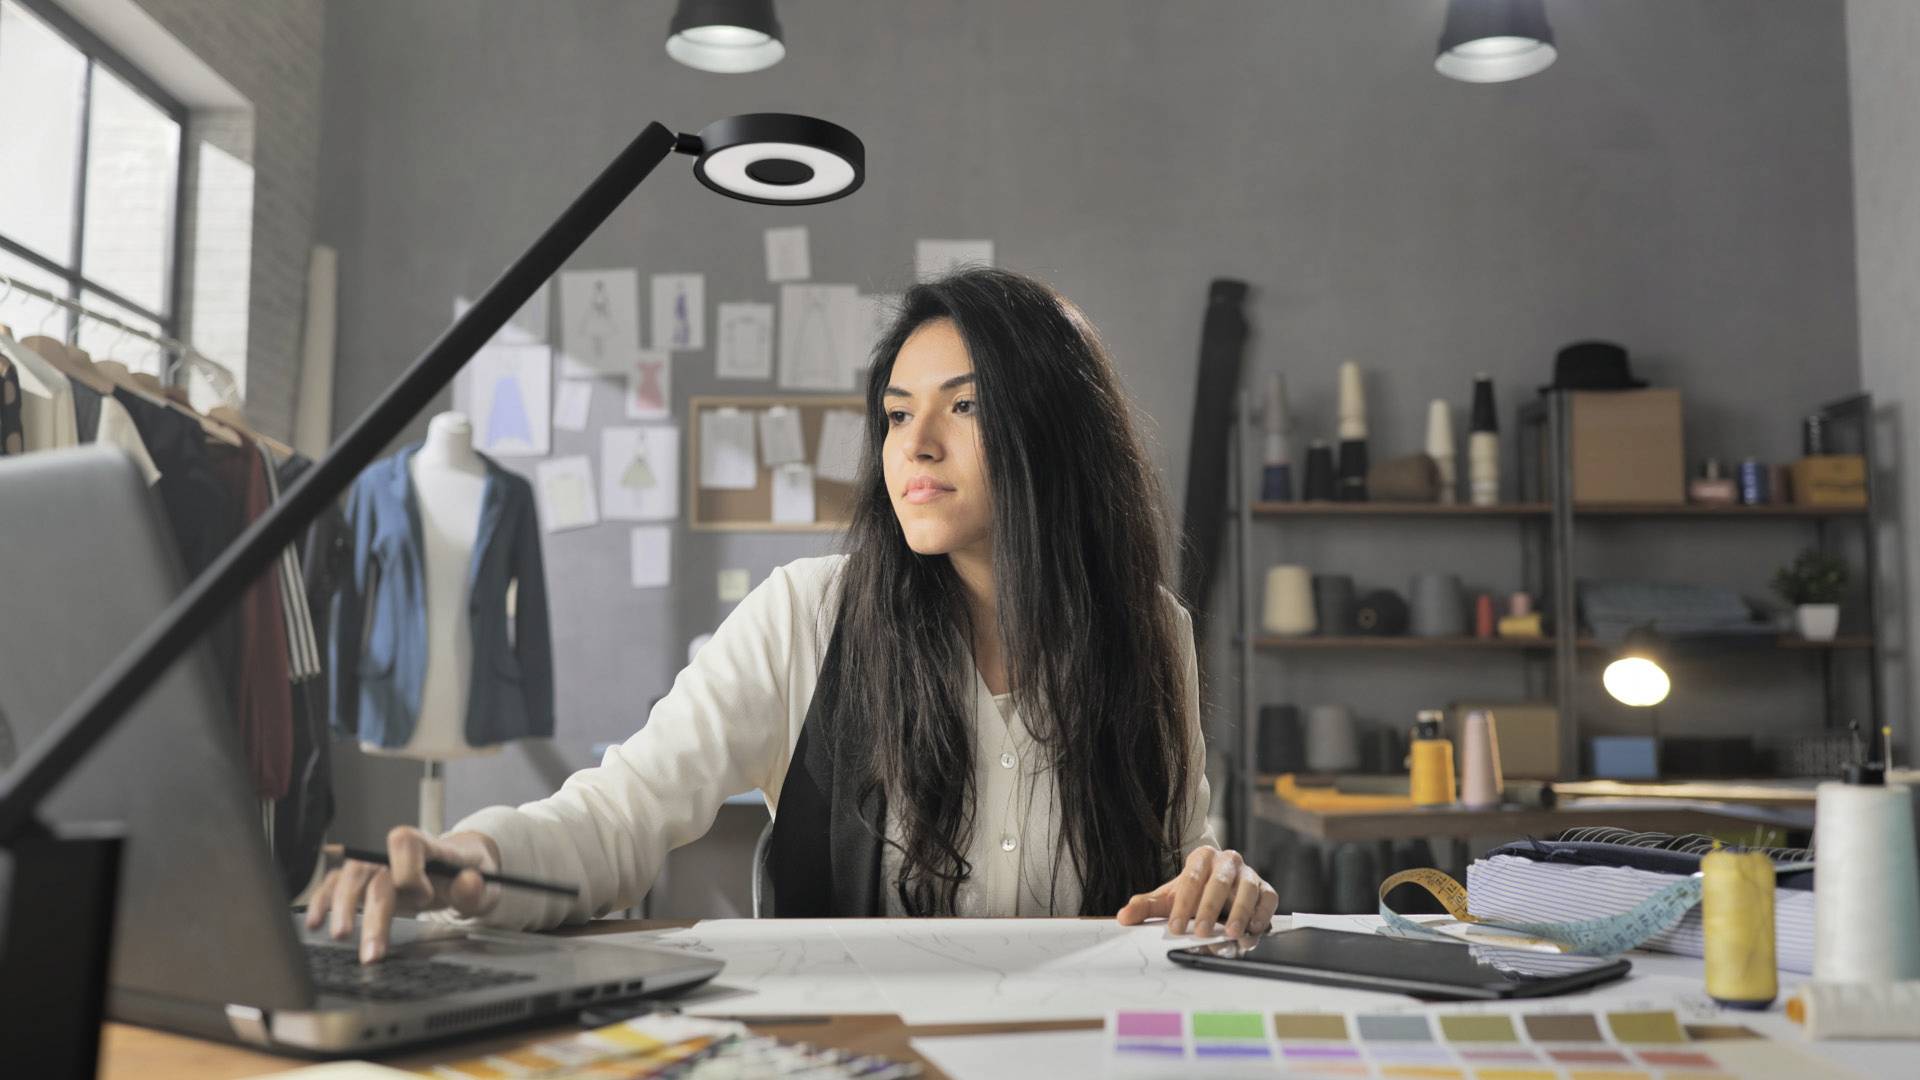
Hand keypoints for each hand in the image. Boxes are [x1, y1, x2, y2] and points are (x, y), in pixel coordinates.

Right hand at [303, 826, 502, 963]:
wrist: (464, 868)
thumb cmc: (470, 873)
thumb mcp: (485, 883)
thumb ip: (475, 888)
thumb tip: (467, 883)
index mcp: (429, 846)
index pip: (406, 842)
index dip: (409, 870)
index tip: (424, 896)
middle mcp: (397, 854)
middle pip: (374, 872)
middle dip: (372, 913)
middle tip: (373, 951)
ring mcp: (379, 867)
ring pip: (350, 878)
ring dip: (343, 908)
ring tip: (340, 937)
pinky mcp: (366, 881)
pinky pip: (337, 884)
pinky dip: (324, 900)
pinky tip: (317, 921)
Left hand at [1115, 846, 1278, 939]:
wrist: (1217, 895)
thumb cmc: (1192, 895)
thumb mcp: (1168, 899)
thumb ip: (1145, 907)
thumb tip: (1124, 917)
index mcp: (1202, 857)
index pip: (1191, 878)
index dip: (1182, 904)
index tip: (1174, 927)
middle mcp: (1228, 861)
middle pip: (1220, 881)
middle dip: (1210, 908)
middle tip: (1201, 931)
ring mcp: (1249, 874)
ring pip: (1248, 888)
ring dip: (1240, 912)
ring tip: (1230, 934)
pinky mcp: (1265, 890)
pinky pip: (1268, 899)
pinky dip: (1262, 914)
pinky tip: (1252, 930)